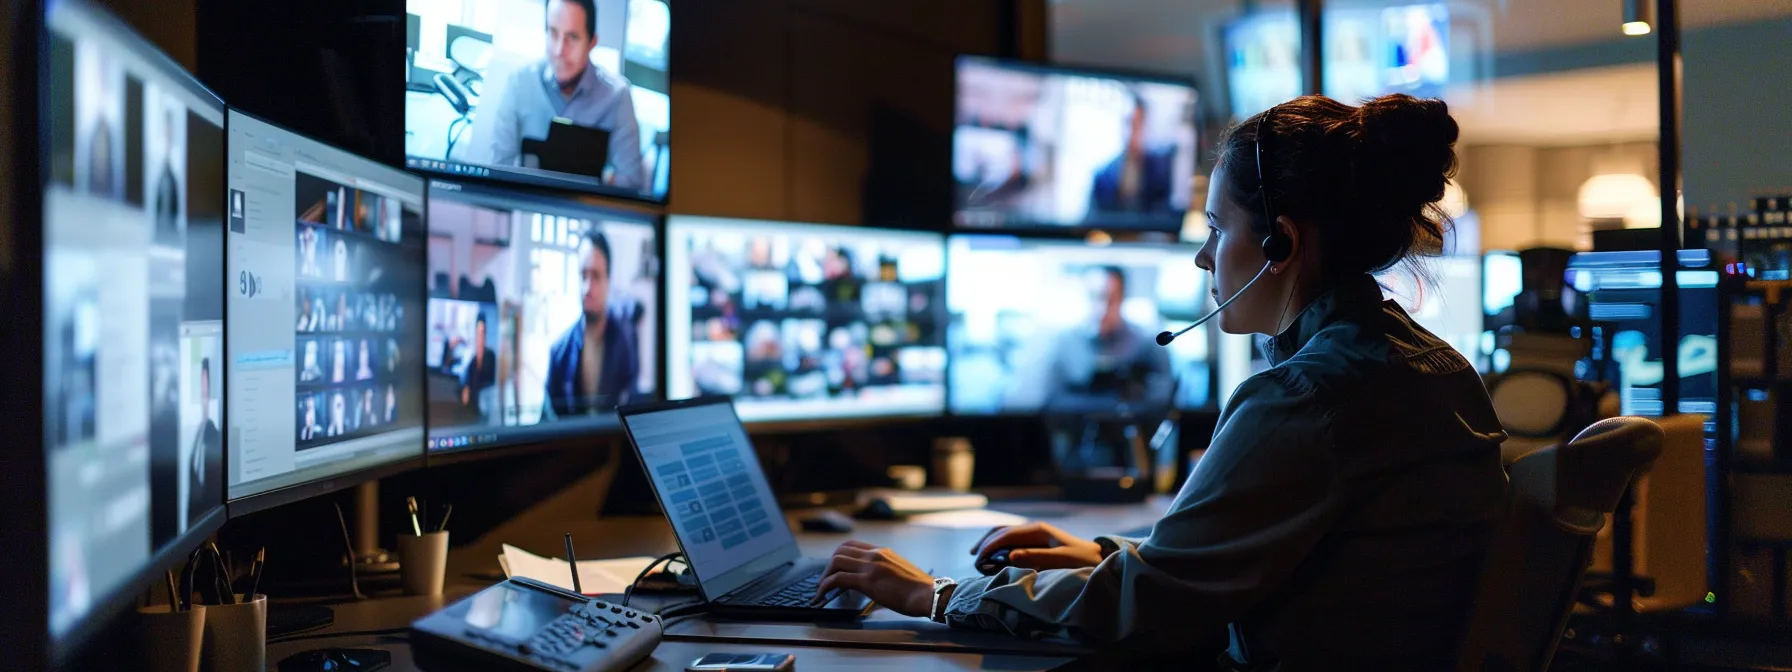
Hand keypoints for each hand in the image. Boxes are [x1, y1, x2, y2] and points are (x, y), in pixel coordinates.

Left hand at [812, 540, 935, 616]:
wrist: (928, 595)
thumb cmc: (918, 589)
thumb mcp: (899, 572)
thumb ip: (884, 571)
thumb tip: (872, 582)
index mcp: (882, 552)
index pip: (852, 545)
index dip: (839, 556)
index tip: (834, 569)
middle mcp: (875, 554)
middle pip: (840, 550)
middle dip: (828, 565)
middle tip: (825, 580)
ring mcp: (870, 566)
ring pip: (836, 561)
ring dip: (824, 575)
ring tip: (821, 590)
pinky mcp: (867, 581)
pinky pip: (838, 579)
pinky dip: (826, 586)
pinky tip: (822, 595)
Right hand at [969, 522, 1102, 570]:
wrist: (1099, 558)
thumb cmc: (1083, 560)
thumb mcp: (1061, 559)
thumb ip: (1036, 556)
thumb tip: (1010, 555)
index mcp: (1038, 530)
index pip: (1006, 534)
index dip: (989, 545)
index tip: (978, 559)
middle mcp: (1034, 528)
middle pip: (1001, 530)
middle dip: (985, 542)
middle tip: (973, 557)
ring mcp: (1035, 534)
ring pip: (1005, 533)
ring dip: (990, 542)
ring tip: (979, 555)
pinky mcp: (1036, 541)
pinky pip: (1012, 540)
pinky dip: (999, 546)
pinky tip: (994, 555)